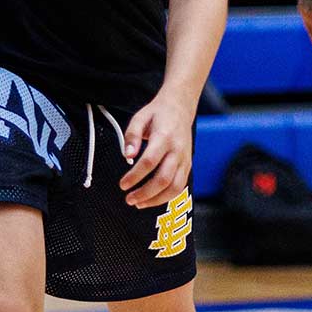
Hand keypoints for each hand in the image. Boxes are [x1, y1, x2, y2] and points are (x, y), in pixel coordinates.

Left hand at [118, 93, 194, 208]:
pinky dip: (167, 197)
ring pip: (175, 187)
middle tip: (129, 199)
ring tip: (139, 203)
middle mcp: (177, 150)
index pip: (149, 161)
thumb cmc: (158, 113)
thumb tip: (127, 156)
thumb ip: (132, 136)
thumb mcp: (140, 118)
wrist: (180, 108)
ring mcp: (185, 159)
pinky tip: (153, 199)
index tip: (123, 184)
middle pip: (163, 179)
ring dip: (156, 199)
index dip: (135, 176)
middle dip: (145, 193)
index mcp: (164, 137)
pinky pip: (180, 186)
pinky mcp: (188, 165)